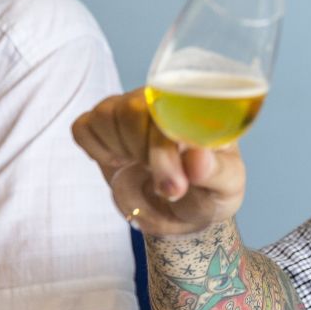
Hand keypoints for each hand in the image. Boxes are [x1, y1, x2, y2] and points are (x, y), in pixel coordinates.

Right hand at [72, 89, 246, 235]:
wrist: (182, 211)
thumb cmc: (209, 191)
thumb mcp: (226, 188)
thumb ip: (217, 173)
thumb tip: (199, 157)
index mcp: (200, 105)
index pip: (178, 102)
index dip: (169, 144)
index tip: (177, 184)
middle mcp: (164, 98)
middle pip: (136, 107)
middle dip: (150, 156)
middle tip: (171, 190)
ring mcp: (131, 108)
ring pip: (108, 113)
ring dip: (125, 151)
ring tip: (149, 170)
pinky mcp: (102, 124)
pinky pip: (84, 127)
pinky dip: (98, 150)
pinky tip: (121, 161)